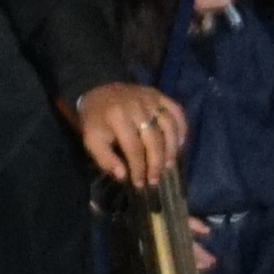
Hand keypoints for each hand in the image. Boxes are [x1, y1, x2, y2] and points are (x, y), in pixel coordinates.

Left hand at [71, 81, 188, 183]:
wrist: (98, 90)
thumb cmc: (96, 120)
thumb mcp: (91, 140)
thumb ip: (105, 159)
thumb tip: (123, 176)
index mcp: (118, 117)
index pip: (134, 149)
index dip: (139, 169)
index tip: (140, 184)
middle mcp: (137, 106)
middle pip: (154, 140)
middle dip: (156, 164)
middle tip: (155, 179)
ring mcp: (150, 99)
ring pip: (169, 127)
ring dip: (171, 149)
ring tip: (168, 165)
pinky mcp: (159, 95)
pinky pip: (177, 111)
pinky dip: (182, 128)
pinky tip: (180, 143)